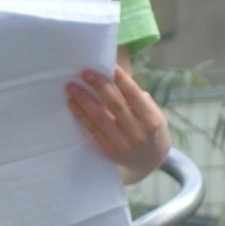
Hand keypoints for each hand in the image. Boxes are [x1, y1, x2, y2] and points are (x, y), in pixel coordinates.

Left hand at [67, 62, 170, 181]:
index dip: (121, 79)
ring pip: (100, 118)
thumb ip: (137, 99)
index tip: (109, 65)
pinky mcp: (110, 151)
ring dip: (84, 100)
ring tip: (71, 87)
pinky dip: (81, 116)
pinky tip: (72, 103)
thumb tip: (112, 79)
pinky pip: (93, 130)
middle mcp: (138, 132)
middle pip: (115, 105)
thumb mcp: (153, 113)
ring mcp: (123, 143)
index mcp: (151, 119)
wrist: (151, 160)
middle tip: (85, 72)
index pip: (134, 94)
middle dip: (99, 86)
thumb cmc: (150, 128)